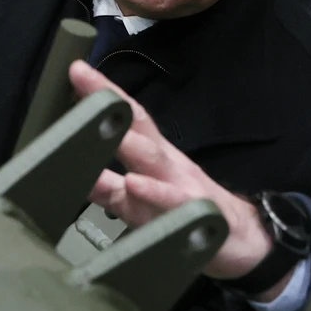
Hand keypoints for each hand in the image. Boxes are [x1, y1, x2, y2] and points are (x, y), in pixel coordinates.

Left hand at [71, 60, 273, 280]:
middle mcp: (167, 164)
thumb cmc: (183, 211)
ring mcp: (182, 187)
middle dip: (110, 102)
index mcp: (154, 157)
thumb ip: (105, 185)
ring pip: (153, 160)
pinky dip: (154, 193)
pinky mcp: (196, 216)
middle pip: (137, 127)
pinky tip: (135, 184)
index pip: (128, 118)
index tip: (78, 69)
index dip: (104, 93)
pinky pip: (173, 204)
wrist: (242, 242)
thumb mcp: (140, 199)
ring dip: (128, 141)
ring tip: (103, 126)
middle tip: (81, 75)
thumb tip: (68, 171)